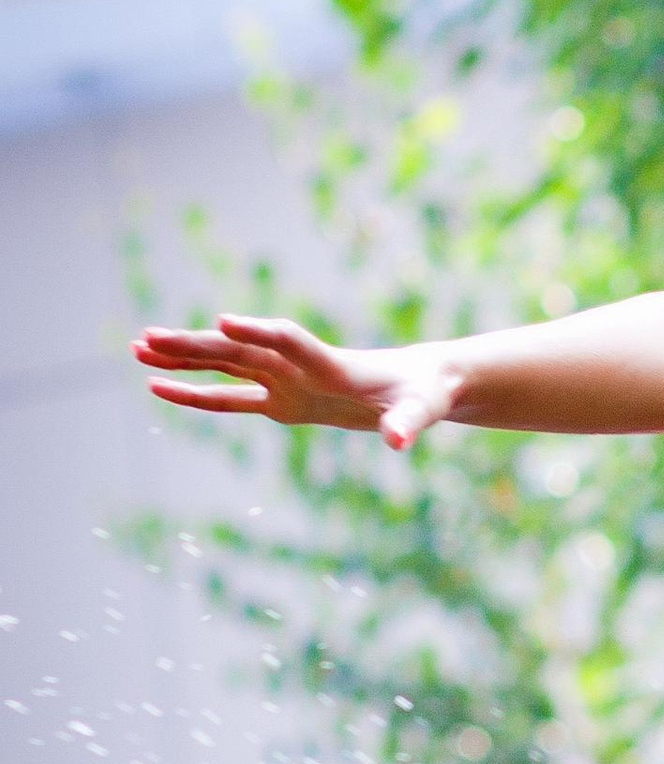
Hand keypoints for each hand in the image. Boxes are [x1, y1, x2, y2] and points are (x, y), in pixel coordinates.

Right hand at [132, 314, 461, 453]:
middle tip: (148, 336)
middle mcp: (299, 365)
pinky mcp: (281, 402)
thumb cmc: (425, 394)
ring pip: (224, 366)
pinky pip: (231, 397)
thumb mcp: (424, 408)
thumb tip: (399, 441)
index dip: (259, 332)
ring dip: (182, 359)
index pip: (289, 341)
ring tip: (137, 349)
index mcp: (331, 363)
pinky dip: (196, 393)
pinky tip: (159, 386)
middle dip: (196, 344)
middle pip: (240, 350)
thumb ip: (409, 421)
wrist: (419, 386)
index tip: (223, 322)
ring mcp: (285, 381)